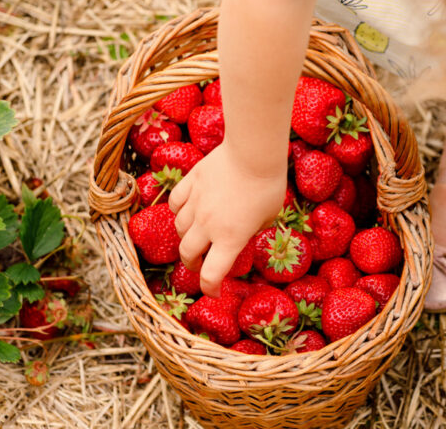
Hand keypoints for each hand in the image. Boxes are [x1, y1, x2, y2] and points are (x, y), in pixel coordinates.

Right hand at [169, 141, 285, 296]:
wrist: (253, 152)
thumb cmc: (269, 185)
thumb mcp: (269, 216)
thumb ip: (252, 229)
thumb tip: (244, 232)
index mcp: (230, 239)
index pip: (211, 275)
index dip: (210, 289)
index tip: (214, 292)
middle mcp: (208, 225)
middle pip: (188, 254)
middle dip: (193, 264)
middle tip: (201, 265)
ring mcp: (196, 203)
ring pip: (179, 228)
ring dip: (186, 238)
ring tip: (195, 237)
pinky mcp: (191, 183)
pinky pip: (176, 203)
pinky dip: (179, 211)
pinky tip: (186, 211)